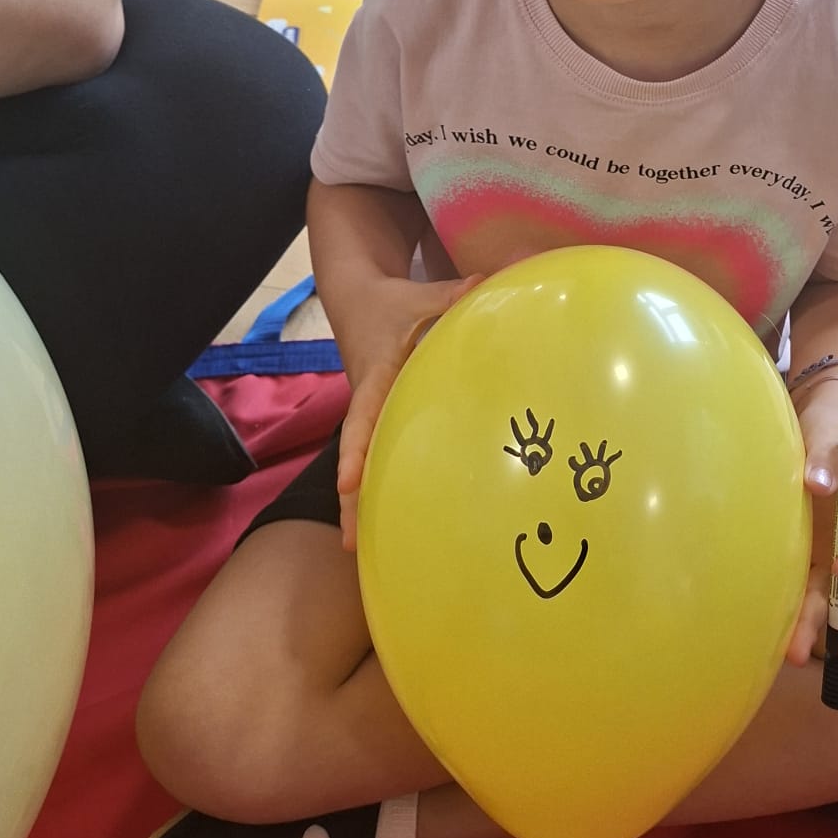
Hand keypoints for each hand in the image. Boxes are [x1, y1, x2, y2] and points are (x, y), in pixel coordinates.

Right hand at [336, 273, 480, 551]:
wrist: (357, 301)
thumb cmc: (390, 302)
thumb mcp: (418, 296)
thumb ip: (453, 296)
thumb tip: (488, 285)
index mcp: (375, 377)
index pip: (362, 416)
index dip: (357, 449)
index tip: (348, 483)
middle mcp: (369, 402)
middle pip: (358, 457)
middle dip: (352, 501)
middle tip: (351, 545)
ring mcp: (374, 414)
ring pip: (368, 463)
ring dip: (364, 504)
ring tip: (362, 551)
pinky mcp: (383, 419)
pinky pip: (382, 454)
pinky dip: (383, 485)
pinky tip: (395, 520)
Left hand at [785, 385, 837, 667]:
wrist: (808, 429)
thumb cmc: (828, 429)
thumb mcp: (828, 434)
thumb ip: (827, 457)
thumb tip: (819, 485)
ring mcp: (835, 559)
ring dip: (820, 630)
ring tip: (795, 653)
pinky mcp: (807, 563)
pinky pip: (808, 596)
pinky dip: (797, 617)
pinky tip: (776, 634)